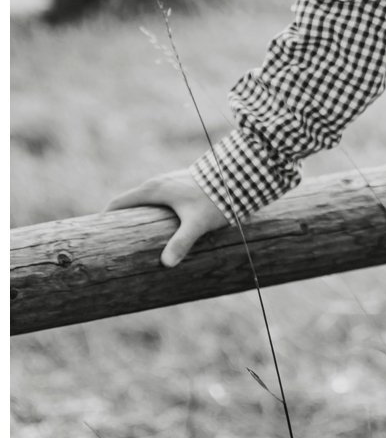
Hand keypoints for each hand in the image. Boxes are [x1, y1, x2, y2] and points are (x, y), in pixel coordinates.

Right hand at [104, 169, 229, 266]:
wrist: (239, 173)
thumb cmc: (216, 198)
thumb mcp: (198, 222)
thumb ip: (182, 242)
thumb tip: (166, 264)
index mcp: (153, 190)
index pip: (118, 204)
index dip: (105, 219)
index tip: (93, 236)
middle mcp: (158, 183)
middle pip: (129, 203)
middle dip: (119, 220)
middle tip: (110, 242)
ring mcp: (170, 182)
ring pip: (145, 201)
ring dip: (137, 216)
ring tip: (132, 238)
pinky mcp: (182, 185)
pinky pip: (159, 200)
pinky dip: (152, 211)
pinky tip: (157, 226)